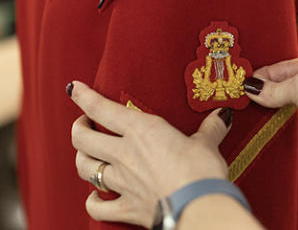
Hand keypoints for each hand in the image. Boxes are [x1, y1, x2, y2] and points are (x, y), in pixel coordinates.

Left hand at [69, 82, 232, 226]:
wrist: (197, 207)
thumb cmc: (200, 172)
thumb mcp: (207, 145)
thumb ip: (210, 129)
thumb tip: (222, 116)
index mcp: (142, 130)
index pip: (101, 108)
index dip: (83, 96)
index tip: (75, 89)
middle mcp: (124, 153)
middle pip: (83, 138)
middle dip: (79, 128)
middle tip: (83, 124)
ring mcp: (122, 182)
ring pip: (85, 168)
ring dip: (82, 160)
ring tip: (86, 155)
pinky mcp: (126, 208)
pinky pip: (97, 207)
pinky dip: (93, 202)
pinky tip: (95, 197)